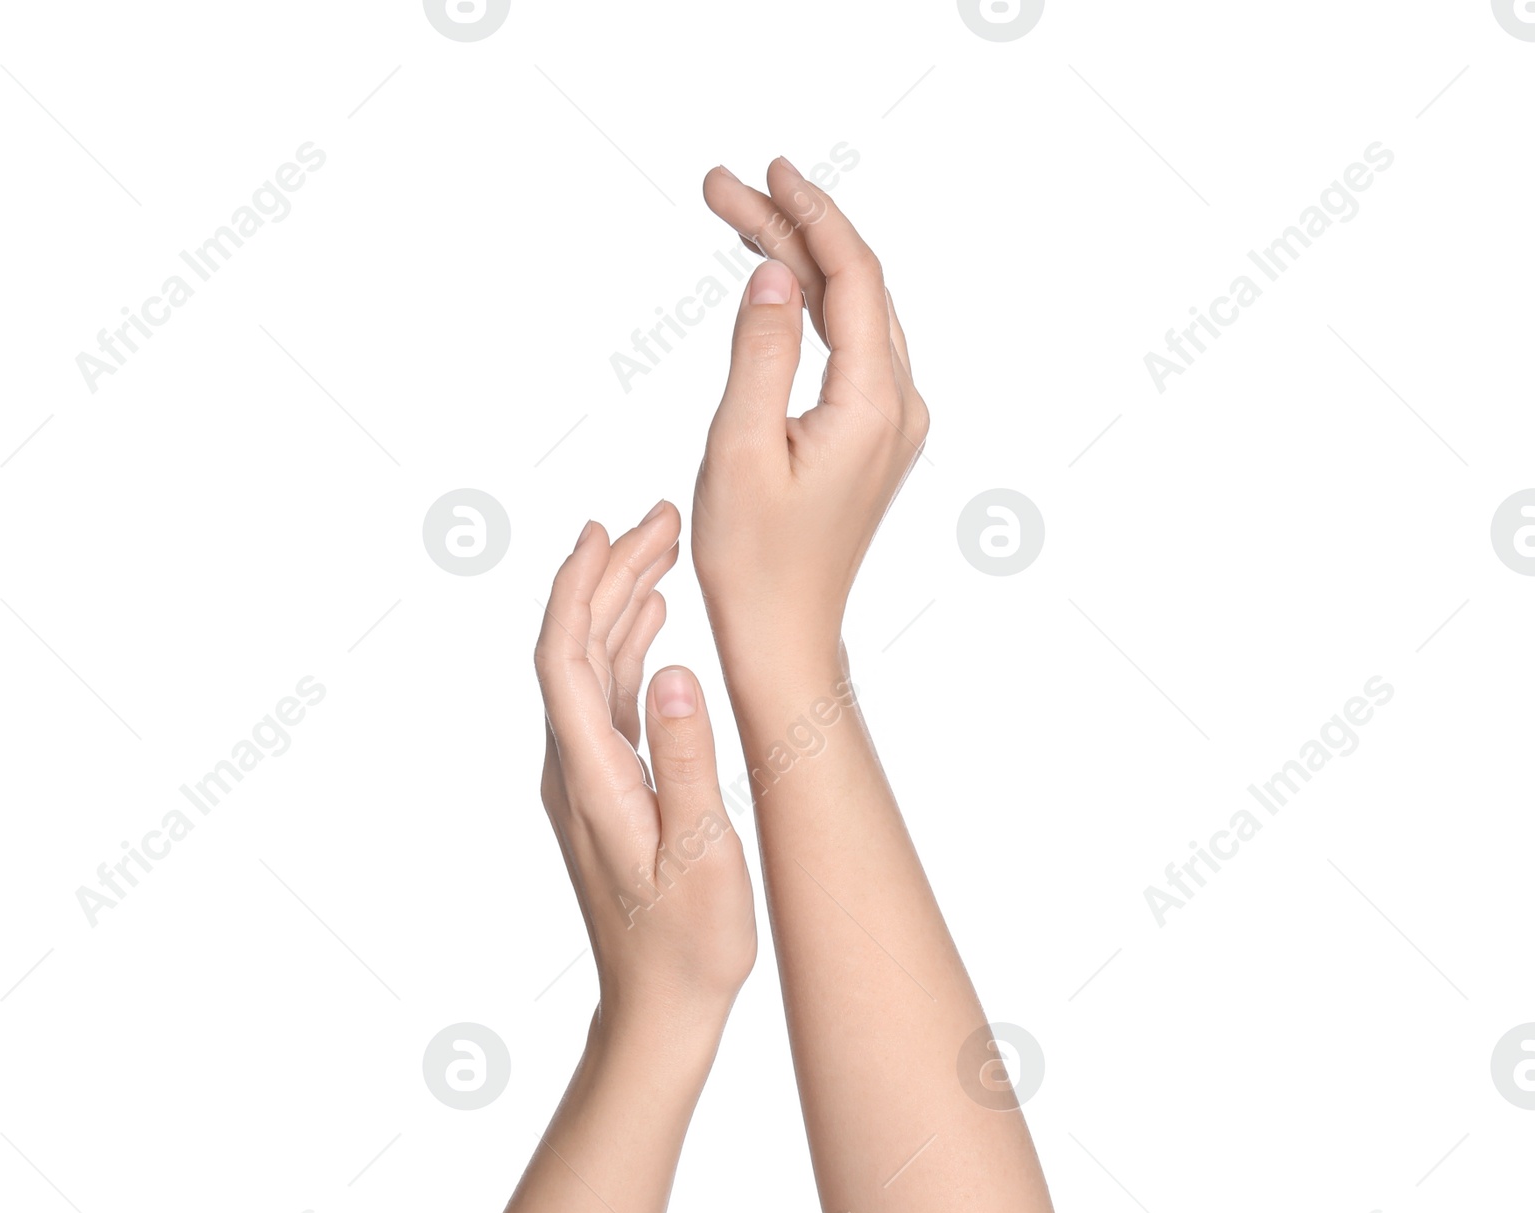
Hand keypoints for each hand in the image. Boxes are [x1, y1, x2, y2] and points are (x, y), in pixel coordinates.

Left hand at [535, 501, 756, 1020]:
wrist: (660, 1009)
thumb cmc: (688, 945)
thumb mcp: (701, 855)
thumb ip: (687, 762)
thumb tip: (673, 672)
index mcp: (587, 779)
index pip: (563, 660)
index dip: (579, 589)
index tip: (606, 532)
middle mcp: (573, 771)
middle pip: (574, 649)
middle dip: (609, 576)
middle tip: (658, 519)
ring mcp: (586, 781)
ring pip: (591, 671)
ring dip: (620, 607)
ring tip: (662, 553)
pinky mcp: (608, 791)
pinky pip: (607, 702)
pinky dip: (628, 652)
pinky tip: (656, 629)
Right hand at [693, 159, 928, 679]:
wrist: (783, 632)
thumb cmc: (756, 561)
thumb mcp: (742, 449)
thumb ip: (762, 353)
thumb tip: (776, 277)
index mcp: (874, 406)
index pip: (854, 279)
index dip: (810, 216)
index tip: (766, 172)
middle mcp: (898, 408)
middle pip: (853, 287)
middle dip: (791, 230)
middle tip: (722, 189)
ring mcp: (890, 424)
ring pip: (851, 315)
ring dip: (798, 266)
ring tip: (739, 219)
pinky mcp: (871, 437)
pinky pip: (848, 350)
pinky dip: (811, 310)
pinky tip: (776, 289)